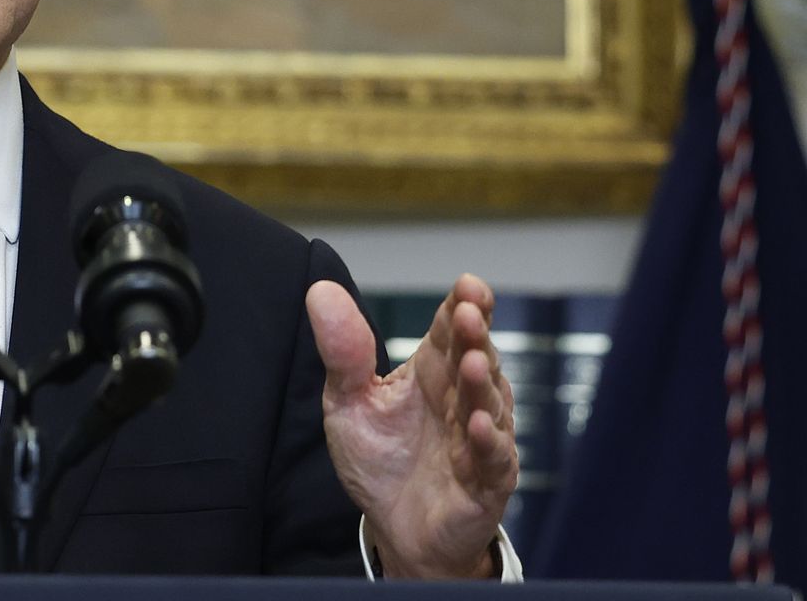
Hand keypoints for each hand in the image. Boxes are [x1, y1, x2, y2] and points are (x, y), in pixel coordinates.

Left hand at [305, 273, 516, 578]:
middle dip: (475, 336)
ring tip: (472, 363)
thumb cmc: (380, 458)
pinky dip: (489, 442)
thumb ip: (342, 352)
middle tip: (469, 312)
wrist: (393, 527)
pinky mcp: (486, 482)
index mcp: (432, 373)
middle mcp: (462, 399)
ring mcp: (479, 439)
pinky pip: (493, 459)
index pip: (450, 331)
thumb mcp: (348, 402)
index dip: (462, 306)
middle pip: (475, 358)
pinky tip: (480, 424)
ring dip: (482, 384)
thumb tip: (319, 289)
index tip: (467, 285)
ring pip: (489, 404)